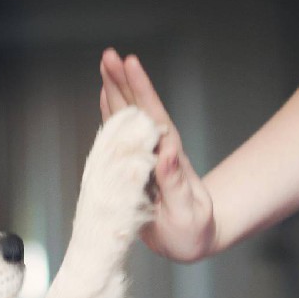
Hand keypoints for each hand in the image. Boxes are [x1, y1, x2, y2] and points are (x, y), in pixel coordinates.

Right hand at [100, 48, 215, 261]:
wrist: (192, 242)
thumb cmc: (194, 231)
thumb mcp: (187, 212)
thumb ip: (176, 184)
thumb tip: (167, 151)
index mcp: (170, 159)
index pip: (155, 118)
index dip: (143, 92)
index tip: (131, 65)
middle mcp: (158, 152)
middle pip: (139, 111)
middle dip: (124, 82)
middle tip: (108, 55)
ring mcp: (147, 157)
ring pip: (129, 118)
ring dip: (116, 92)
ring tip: (104, 66)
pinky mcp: (136, 167)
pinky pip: (120, 136)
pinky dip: (111, 116)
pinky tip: (105, 100)